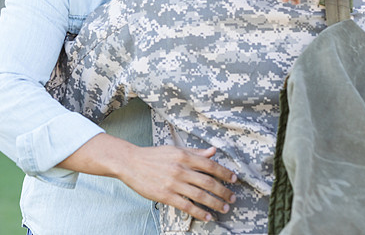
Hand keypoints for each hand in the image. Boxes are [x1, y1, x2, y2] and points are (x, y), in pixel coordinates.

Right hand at [59, 134, 236, 221]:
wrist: (131, 162)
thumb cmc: (154, 156)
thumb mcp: (175, 149)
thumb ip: (195, 152)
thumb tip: (213, 151)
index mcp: (184, 156)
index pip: (210, 165)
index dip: (224, 173)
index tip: (234, 180)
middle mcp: (181, 169)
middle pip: (208, 182)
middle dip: (223, 191)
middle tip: (233, 198)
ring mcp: (173, 183)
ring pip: (200, 195)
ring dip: (215, 203)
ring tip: (224, 208)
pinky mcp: (165, 195)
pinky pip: (186, 206)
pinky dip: (199, 212)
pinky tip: (208, 216)